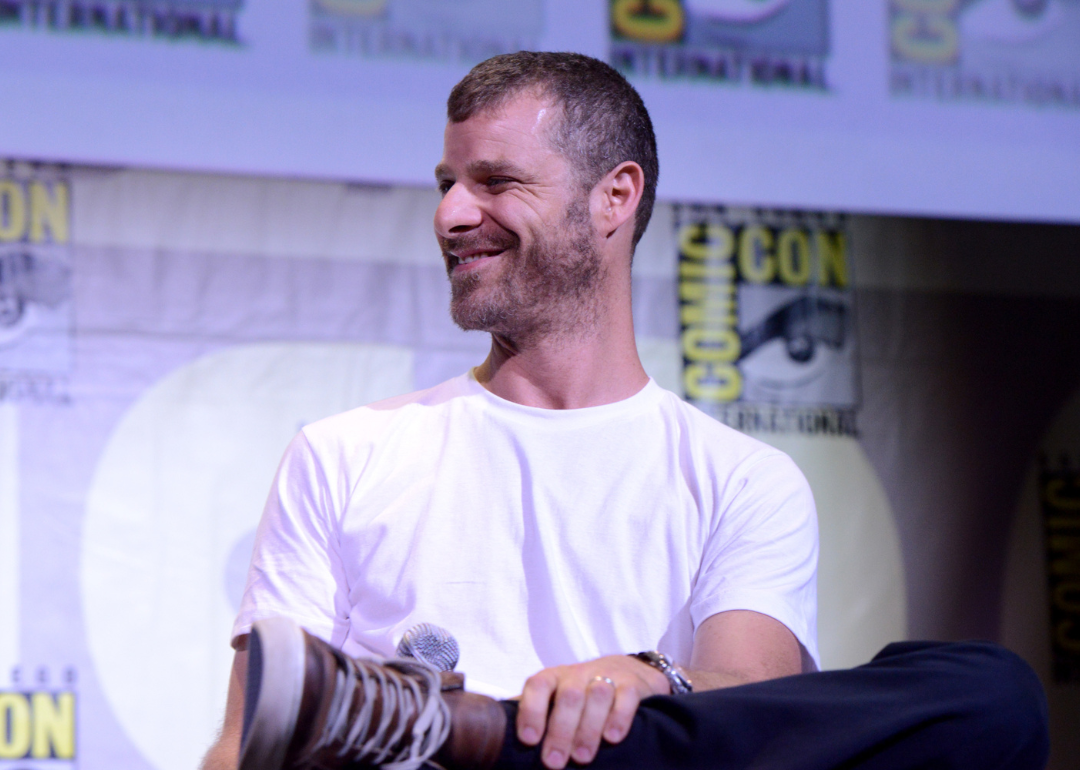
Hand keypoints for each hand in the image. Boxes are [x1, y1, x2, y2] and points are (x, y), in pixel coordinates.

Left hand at [516, 655, 669, 768]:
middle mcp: (577, 675)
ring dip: (588, 728)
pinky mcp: (631, 683)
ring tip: (582, 757)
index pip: (537, 685)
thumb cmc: (581, 693)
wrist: (626, 670)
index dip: (531, 710)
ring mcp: (605, 676)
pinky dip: (619, 717)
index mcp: (553, 678)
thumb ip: (534, 714)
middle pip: (568, 695)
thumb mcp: (555, 698)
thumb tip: (500, 740)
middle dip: (560, 730)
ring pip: (596, 694)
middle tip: (554, 762)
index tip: (528, 740)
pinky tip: (612, 737)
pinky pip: (625, 695)